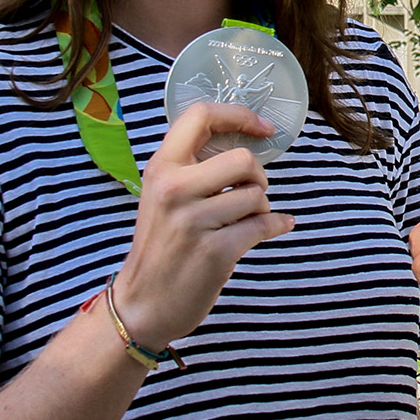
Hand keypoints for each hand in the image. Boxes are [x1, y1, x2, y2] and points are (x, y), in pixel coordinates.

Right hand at [112, 102, 293, 348]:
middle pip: (243, 159)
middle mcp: (174, 188)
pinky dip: (276, 225)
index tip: (264, 128)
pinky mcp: (215, 250)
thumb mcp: (162, 197)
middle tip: (249, 194)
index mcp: (161, 168)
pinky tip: (276, 227)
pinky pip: (264, 225)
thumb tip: (246, 147)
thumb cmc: (160, 247)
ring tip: (242, 222)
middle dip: (258, 178)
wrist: (143, 304)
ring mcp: (193, 220)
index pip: (201, 115)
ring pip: (256, 195)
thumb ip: (194, 169)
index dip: (239, 115)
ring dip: (260, 208)